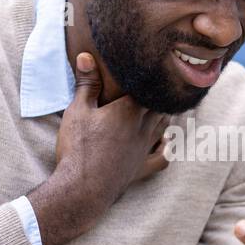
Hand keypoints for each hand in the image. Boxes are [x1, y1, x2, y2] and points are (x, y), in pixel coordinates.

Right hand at [54, 52, 170, 199]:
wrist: (82, 188)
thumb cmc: (78, 148)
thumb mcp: (77, 110)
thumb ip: (86, 83)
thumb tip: (86, 55)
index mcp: (130, 109)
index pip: (148, 86)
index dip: (149, 76)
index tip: (148, 66)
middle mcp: (144, 127)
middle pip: (159, 104)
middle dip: (157, 93)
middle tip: (154, 82)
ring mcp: (145, 149)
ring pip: (163, 126)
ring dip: (163, 114)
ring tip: (159, 104)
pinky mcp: (142, 168)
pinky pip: (162, 157)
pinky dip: (166, 148)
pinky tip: (164, 142)